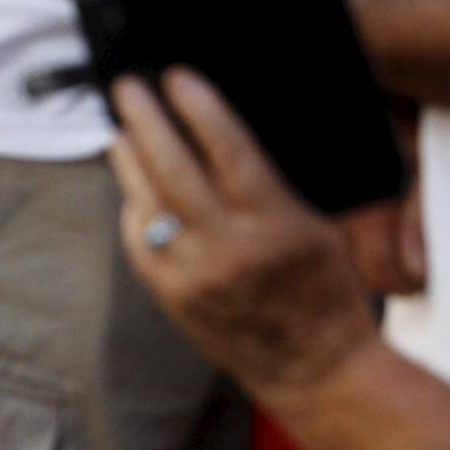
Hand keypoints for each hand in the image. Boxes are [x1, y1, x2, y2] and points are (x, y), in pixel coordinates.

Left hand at [104, 68, 388, 398]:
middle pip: (172, 170)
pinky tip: (133, 183)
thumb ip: (272, 183)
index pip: (229, 153)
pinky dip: (134, 205)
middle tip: (129, 87)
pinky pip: (138, 239)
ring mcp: (192, 276)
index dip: (199, 109)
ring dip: (129, 158)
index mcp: (276, 227)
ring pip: (145, 202)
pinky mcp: (169, 297)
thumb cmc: (326, 290)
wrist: (318, 371)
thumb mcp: (318, 226)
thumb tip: (222, 128)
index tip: (177, 77)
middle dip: (146, 120)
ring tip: (123, 128)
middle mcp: (229, 251)